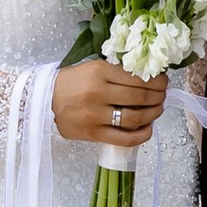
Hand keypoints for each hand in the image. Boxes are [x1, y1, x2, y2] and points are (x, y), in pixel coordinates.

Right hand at [53, 60, 169, 146]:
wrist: (43, 100)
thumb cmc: (70, 82)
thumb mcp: (93, 67)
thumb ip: (118, 71)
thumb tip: (149, 77)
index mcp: (100, 72)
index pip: (138, 77)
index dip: (157, 81)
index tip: (162, 82)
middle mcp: (98, 92)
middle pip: (141, 97)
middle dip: (158, 97)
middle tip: (162, 95)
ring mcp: (95, 115)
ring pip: (135, 118)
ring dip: (153, 114)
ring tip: (157, 110)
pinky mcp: (93, 133)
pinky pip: (124, 138)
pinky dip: (141, 135)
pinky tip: (147, 128)